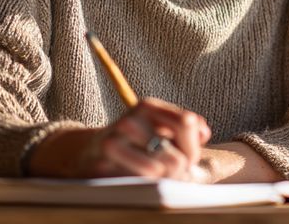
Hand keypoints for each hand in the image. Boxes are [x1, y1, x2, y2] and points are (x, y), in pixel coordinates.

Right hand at [28, 97, 211, 180]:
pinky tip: (143, 181)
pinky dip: (150, 182)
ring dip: (167, 178)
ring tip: (159, 178)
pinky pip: (144, 175)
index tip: (188, 158)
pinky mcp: (105, 155)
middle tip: (173, 174)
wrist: (84, 156)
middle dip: (182, 166)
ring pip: (165, 165)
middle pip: (181, 150)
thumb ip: (186, 131)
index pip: (188, 123)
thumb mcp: (156, 133)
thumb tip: (204, 132)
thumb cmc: (130, 147)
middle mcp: (133, 116)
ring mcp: (118, 135)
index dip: (193, 147)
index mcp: (148, 106)